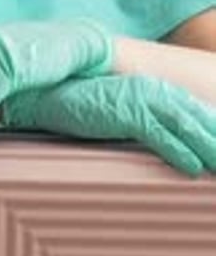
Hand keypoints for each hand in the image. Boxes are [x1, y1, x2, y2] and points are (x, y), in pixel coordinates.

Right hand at [2, 74, 215, 176]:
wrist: (55, 90)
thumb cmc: (88, 102)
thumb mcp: (125, 107)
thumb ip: (148, 117)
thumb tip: (170, 137)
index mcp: (158, 88)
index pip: (196, 111)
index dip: (213, 128)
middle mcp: (155, 90)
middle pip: (198, 118)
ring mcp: (142, 100)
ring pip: (187, 126)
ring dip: (209, 147)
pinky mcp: (128, 112)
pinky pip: (161, 135)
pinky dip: (180, 151)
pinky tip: (194, 167)